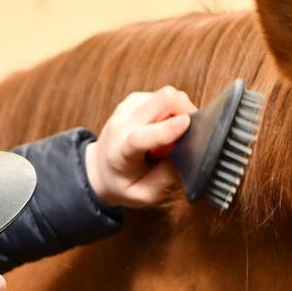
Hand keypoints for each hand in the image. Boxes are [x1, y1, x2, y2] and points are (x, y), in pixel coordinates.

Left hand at [84, 86, 197, 208]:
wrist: (99, 168)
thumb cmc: (123, 184)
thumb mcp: (144, 194)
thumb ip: (165, 178)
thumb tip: (187, 154)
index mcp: (120, 154)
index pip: (141, 137)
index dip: (166, 129)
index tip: (186, 124)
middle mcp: (121, 125)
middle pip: (161, 100)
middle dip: (185, 112)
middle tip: (192, 132)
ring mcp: (127, 108)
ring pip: (166, 95)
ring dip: (179, 111)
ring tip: (176, 133)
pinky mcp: (134, 99)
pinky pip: (163, 96)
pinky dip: (172, 109)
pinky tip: (166, 125)